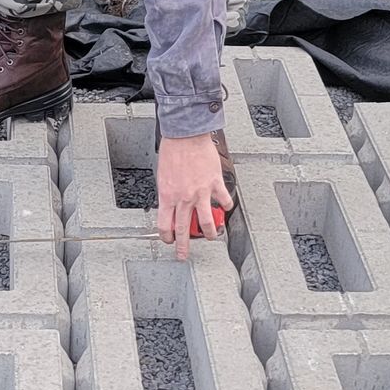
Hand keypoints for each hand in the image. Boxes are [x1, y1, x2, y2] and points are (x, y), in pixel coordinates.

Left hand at [156, 133, 235, 259]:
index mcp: (168, 195)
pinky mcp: (215, 184)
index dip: (166, 237)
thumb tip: (171, 204)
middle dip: (184, 246)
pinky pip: (224, 200)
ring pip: (207, 221)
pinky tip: (226, 206)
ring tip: (212, 236)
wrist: (186, 135)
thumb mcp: (162, 175)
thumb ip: (168, 193)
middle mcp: (184, 197)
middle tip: (184, 255)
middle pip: (183, 229)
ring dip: (210, 232)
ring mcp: (201, 193)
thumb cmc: (173, 150)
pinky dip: (226, 205)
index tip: (168, 240)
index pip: (165, 224)